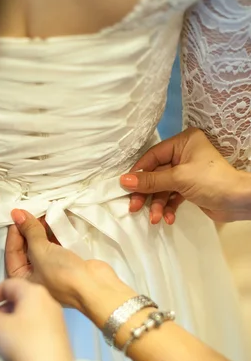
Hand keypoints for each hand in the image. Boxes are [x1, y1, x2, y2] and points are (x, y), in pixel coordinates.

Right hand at [0, 279, 72, 360]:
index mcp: (34, 293)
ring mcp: (53, 321)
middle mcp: (47, 304)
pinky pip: (30, 330)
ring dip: (0, 327)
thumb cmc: (27, 347)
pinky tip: (4, 348)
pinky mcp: (55, 339)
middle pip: (13, 302)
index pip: (6, 284)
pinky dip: (14, 335)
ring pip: (20, 318)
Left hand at [4, 209, 134, 319]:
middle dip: (29, 229)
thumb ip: (29, 231)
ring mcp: (50, 270)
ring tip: (45, 213)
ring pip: (41, 245)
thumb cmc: (61, 273)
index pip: (11, 251)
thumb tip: (16, 213)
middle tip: (33, 211)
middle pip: (25, 248)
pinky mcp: (65, 264)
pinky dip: (54, 234)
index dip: (14, 231)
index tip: (19, 214)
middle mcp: (33, 276)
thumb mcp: (40, 251)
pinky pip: (55, 246)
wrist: (95, 286)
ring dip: (42, 230)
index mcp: (20, 280)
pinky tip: (57, 221)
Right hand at [120, 128, 250, 222]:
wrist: (239, 202)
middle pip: (156, 173)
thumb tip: (123, 181)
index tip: (126, 188)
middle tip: (134, 208)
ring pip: (162, 187)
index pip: (153, 156)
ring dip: (157, 204)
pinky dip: (168, 207)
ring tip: (155, 218)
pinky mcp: (189, 187)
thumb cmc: (211, 181)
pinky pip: (171, 195)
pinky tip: (168, 218)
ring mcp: (187, 171)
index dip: (139, 173)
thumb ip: (150, 181)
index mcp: (183, 142)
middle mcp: (184, 154)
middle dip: (147, 193)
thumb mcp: (178, 179)